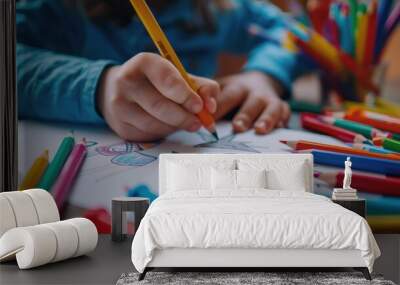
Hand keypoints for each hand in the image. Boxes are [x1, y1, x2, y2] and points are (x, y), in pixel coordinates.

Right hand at [97, 53, 218, 141]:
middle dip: (183, 117)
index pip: (166, 78)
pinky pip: (149, 134)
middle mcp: (127, 81)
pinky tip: (165, 125)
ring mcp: (120, 105)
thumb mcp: (180, 77)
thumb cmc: (157, 83)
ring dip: (175, 126)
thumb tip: (211, 107)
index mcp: (144, 62)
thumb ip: (202, 87)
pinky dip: (163, 133)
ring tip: (184, 122)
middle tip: (198, 123)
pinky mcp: (120, 126)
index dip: (185, 94)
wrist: (119, 91)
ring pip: (155, 123)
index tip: (199, 106)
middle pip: (160, 105)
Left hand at [215, 71, 289, 133]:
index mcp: (237, 88)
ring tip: (260, 130)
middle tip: (237, 127)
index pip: (227, 97)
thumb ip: (208, 99)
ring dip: (267, 118)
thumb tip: (189, 114)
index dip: (219, 107)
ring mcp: (271, 100)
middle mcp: (255, 93)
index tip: (209, 120)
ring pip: (272, 108)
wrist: (259, 81)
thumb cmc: (234, 92)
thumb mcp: (222, 89)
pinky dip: (282, 121)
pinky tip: (278, 129)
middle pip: (251, 102)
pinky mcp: (283, 108)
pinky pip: (285, 115)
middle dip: (245, 115)